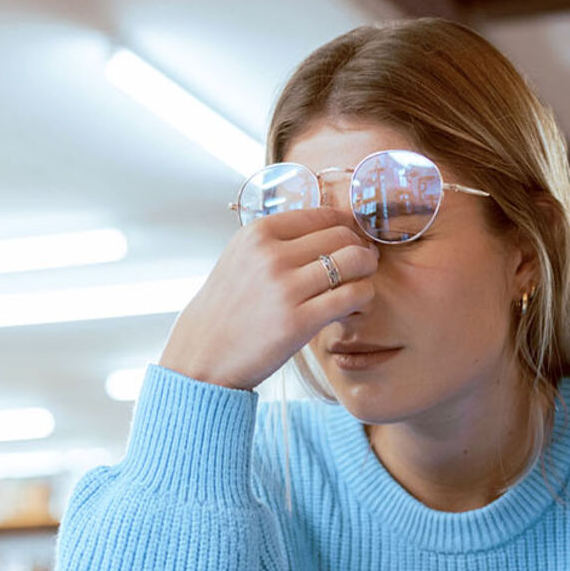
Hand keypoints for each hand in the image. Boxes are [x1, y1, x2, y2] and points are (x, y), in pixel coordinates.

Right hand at [160, 208, 378, 390]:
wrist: (203, 356)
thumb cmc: (227, 311)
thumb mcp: (241, 260)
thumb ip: (278, 242)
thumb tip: (327, 228)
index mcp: (257, 234)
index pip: (322, 215)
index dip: (346, 226)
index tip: (351, 240)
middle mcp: (271, 255)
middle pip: (342, 235)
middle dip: (360, 248)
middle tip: (363, 263)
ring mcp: (285, 288)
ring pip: (354, 261)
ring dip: (367, 271)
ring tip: (361, 283)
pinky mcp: (299, 322)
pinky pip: (353, 295)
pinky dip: (363, 297)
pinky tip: (354, 306)